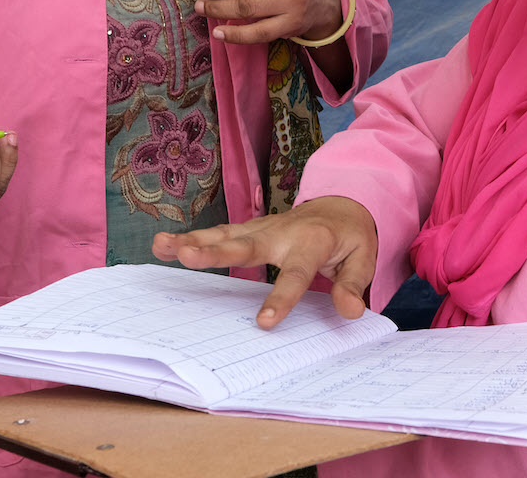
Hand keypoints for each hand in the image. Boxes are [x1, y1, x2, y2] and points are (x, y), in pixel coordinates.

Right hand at [152, 196, 376, 327]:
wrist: (340, 203)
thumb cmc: (350, 236)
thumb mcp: (364, 257)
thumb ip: (353, 284)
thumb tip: (351, 312)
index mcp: (312, 243)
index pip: (295, 275)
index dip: (281, 298)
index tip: (264, 323)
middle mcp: (280, 232)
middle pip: (245, 245)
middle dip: (215, 253)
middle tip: (187, 257)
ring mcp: (261, 229)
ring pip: (224, 235)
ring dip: (192, 241)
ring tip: (161, 245)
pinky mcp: (248, 230)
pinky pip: (219, 235)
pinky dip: (191, 238)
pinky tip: (164, 245)